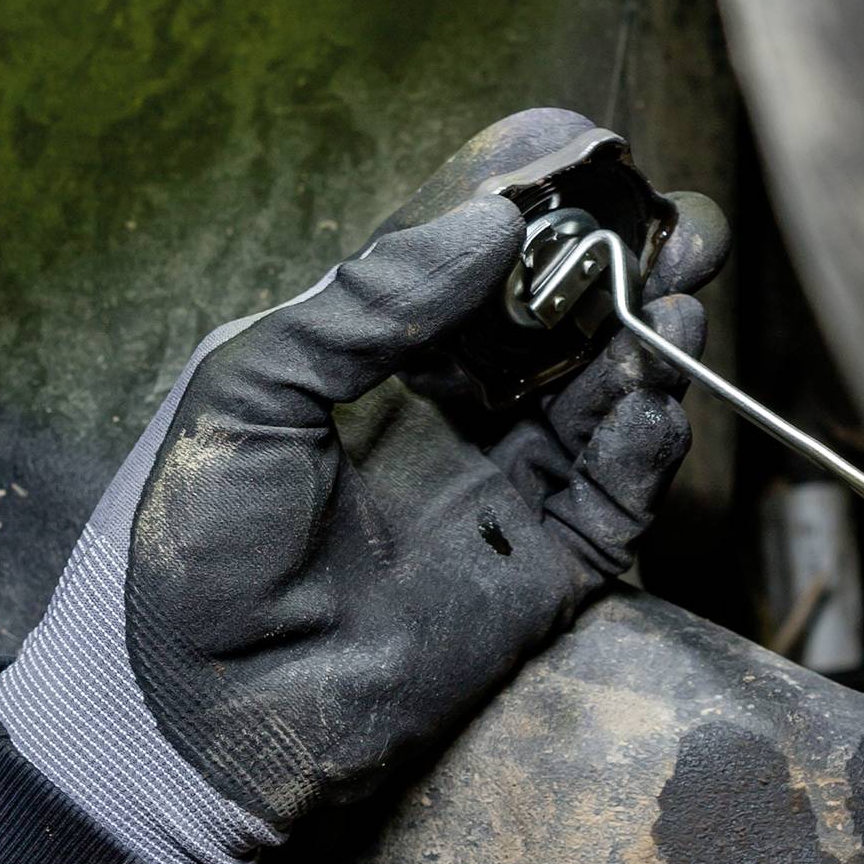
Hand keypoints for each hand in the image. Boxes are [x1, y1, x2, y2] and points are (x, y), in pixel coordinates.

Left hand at [0, 114, 727, 863]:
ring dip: (653, 334)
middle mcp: (455, 408)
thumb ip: (365, 301)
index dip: (535, 195)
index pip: (475, 249)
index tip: (587, 144)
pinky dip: (647, 437)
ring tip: (675, 293)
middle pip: (567, 310)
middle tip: (674, 218)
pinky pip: (619, 489)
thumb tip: (491, 221)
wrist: (194, 719)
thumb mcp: (248, 392)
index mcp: (378, 354)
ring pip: (609, 389)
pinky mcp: (546, 568)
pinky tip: (648, 394)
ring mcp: (508, 486)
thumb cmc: (189, 550)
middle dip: (627, 257)